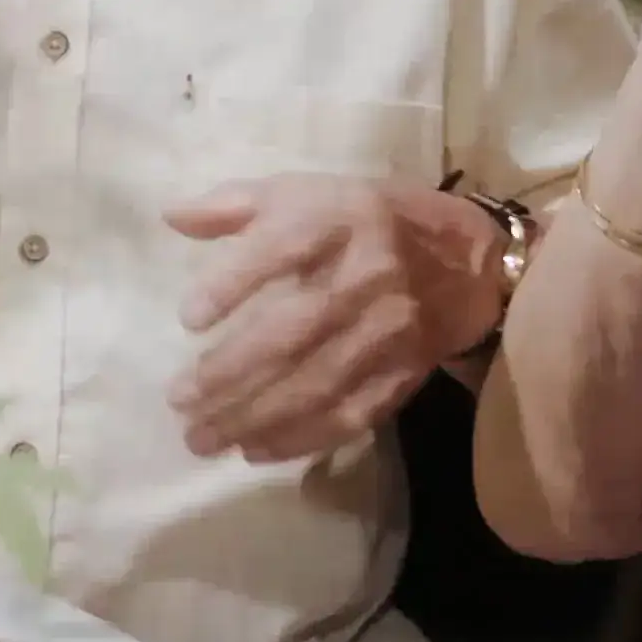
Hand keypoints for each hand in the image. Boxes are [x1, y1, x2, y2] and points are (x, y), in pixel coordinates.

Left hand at [164, 176, 499, 463]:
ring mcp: (390, 330)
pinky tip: (255, 450)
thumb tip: (172, 215)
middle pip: (296, 329)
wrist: (469, 261)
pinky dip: (301, 437)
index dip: (235, 283)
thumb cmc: (368, 221)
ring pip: (318, 382)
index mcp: (341, 218)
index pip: (284, 247)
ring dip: (255, 416)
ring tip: (201, 437)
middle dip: (233, 370)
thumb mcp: (308, 192)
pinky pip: (350, 414)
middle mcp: (368, 274)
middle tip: (179, 399)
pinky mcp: (405, 374)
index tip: (187, 319)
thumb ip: (237, 204)